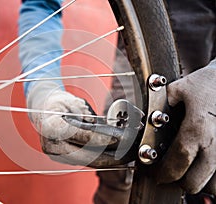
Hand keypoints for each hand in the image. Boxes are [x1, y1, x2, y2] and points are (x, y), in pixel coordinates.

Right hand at [27, 81, 120, 167]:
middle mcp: (51, 145)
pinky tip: (110, 157)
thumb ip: (87, 115)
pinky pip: (82, 160)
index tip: (117, 138)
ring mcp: (55, 154)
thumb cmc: (59, 104)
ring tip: (122, 156)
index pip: (81, 136)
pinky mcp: (60, 157)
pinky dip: (96, 159)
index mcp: (51, 127)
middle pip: (84, 155)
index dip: (101, 138)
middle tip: (125, 153)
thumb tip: (103, 127)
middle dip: (108, 156)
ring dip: (104, 160)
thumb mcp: (74, 102)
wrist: (43, 110)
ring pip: (85, 161)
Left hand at [158, 59, 215, 194]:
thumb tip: (148, 117)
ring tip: (193, 168)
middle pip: (196, 182)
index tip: (157, 175)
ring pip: (214, 184)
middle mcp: (215, 144)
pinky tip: (208, 165)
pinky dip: (215, 176)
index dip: (164, 173)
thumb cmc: (210, 83)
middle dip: (181, 181)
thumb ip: (162, 104)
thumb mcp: (179, 88)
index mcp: (197, 129)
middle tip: (175, 172)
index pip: (177, 163)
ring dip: (201, 180)